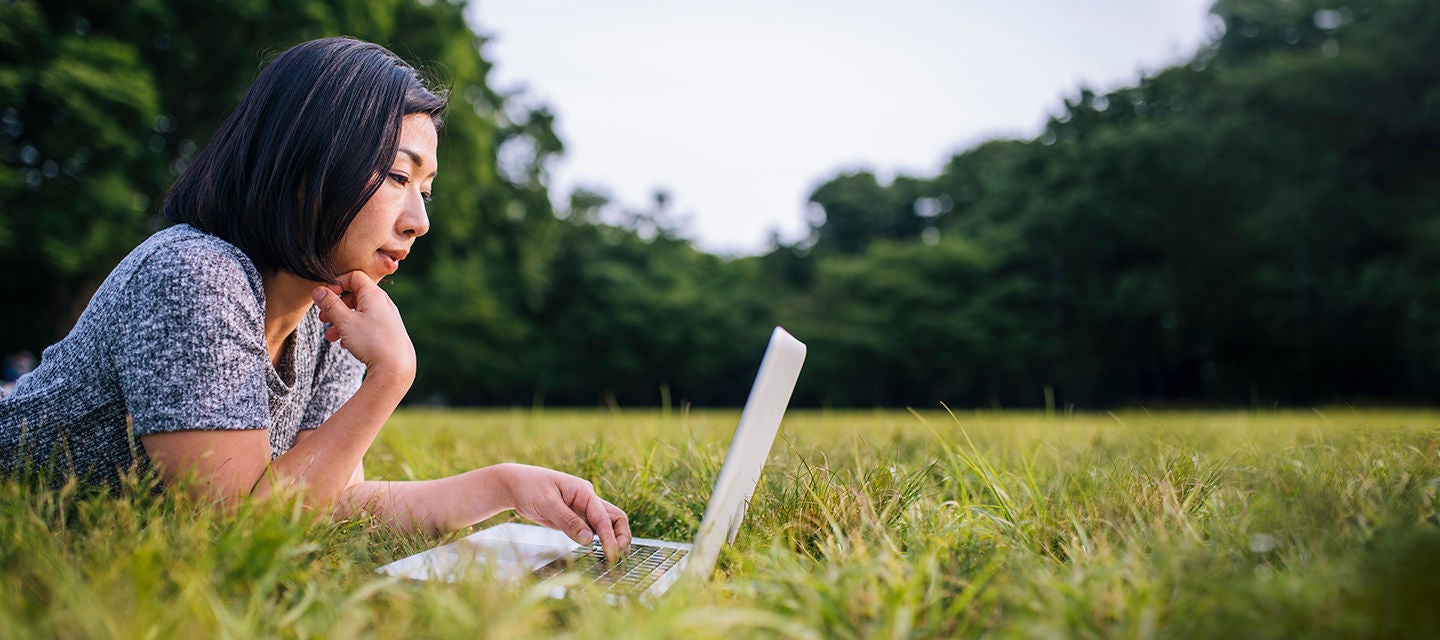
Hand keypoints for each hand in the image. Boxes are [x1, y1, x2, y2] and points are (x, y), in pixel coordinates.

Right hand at [312, 270, 415, 380]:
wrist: (396, 369)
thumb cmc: (371, 342)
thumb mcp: (345, 321)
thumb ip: (330, 304)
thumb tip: (318, 290)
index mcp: (374, 295)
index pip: (354, 276)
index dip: (337, 283)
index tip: (325, 297)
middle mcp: (383, 304)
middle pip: (355, 296)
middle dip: (336, 306)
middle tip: (322, 318)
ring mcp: (387, 318)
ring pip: (359, 313)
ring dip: (342, 322)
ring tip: (330, 336)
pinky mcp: (389, 333)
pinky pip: (367, 326)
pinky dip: (354, 331)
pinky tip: (345, 344)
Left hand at [493, 463, 631, 559]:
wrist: (514, 485)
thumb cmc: (529, 487)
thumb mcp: (547, 503)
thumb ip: (568, 521)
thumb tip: (589, 540)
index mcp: (584, 492)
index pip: (603, 516)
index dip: (610, 536)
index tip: (612, 553)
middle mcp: (587, 500)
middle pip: (614, 518)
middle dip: (620, 536)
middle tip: (618, 556)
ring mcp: (582, 510)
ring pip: (605, 525)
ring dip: (611, 540)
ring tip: (613, 559)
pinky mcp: (574, 519)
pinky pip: (591, 531)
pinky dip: (598, 542)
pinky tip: (599, 554)